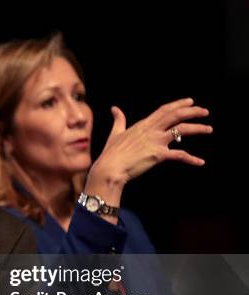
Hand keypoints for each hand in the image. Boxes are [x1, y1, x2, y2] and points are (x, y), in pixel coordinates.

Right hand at [84, 98, 211, 219]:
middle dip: (192, 111)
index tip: (190, 101)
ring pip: (181, 130)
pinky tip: (200, 162)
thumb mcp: (115, 133)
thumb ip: (118, 120)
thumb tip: (114, 109)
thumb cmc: (111, 153)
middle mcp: (151, 130)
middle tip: (205, 111)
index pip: (164, 110)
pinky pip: (179, 155)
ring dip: (197, 128)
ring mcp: (156, 141)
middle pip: (176, 115)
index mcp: (143, 125)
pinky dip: (191, 159)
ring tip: (208, 129)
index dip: (178, 104)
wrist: (110, 168)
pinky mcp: (158, 155)